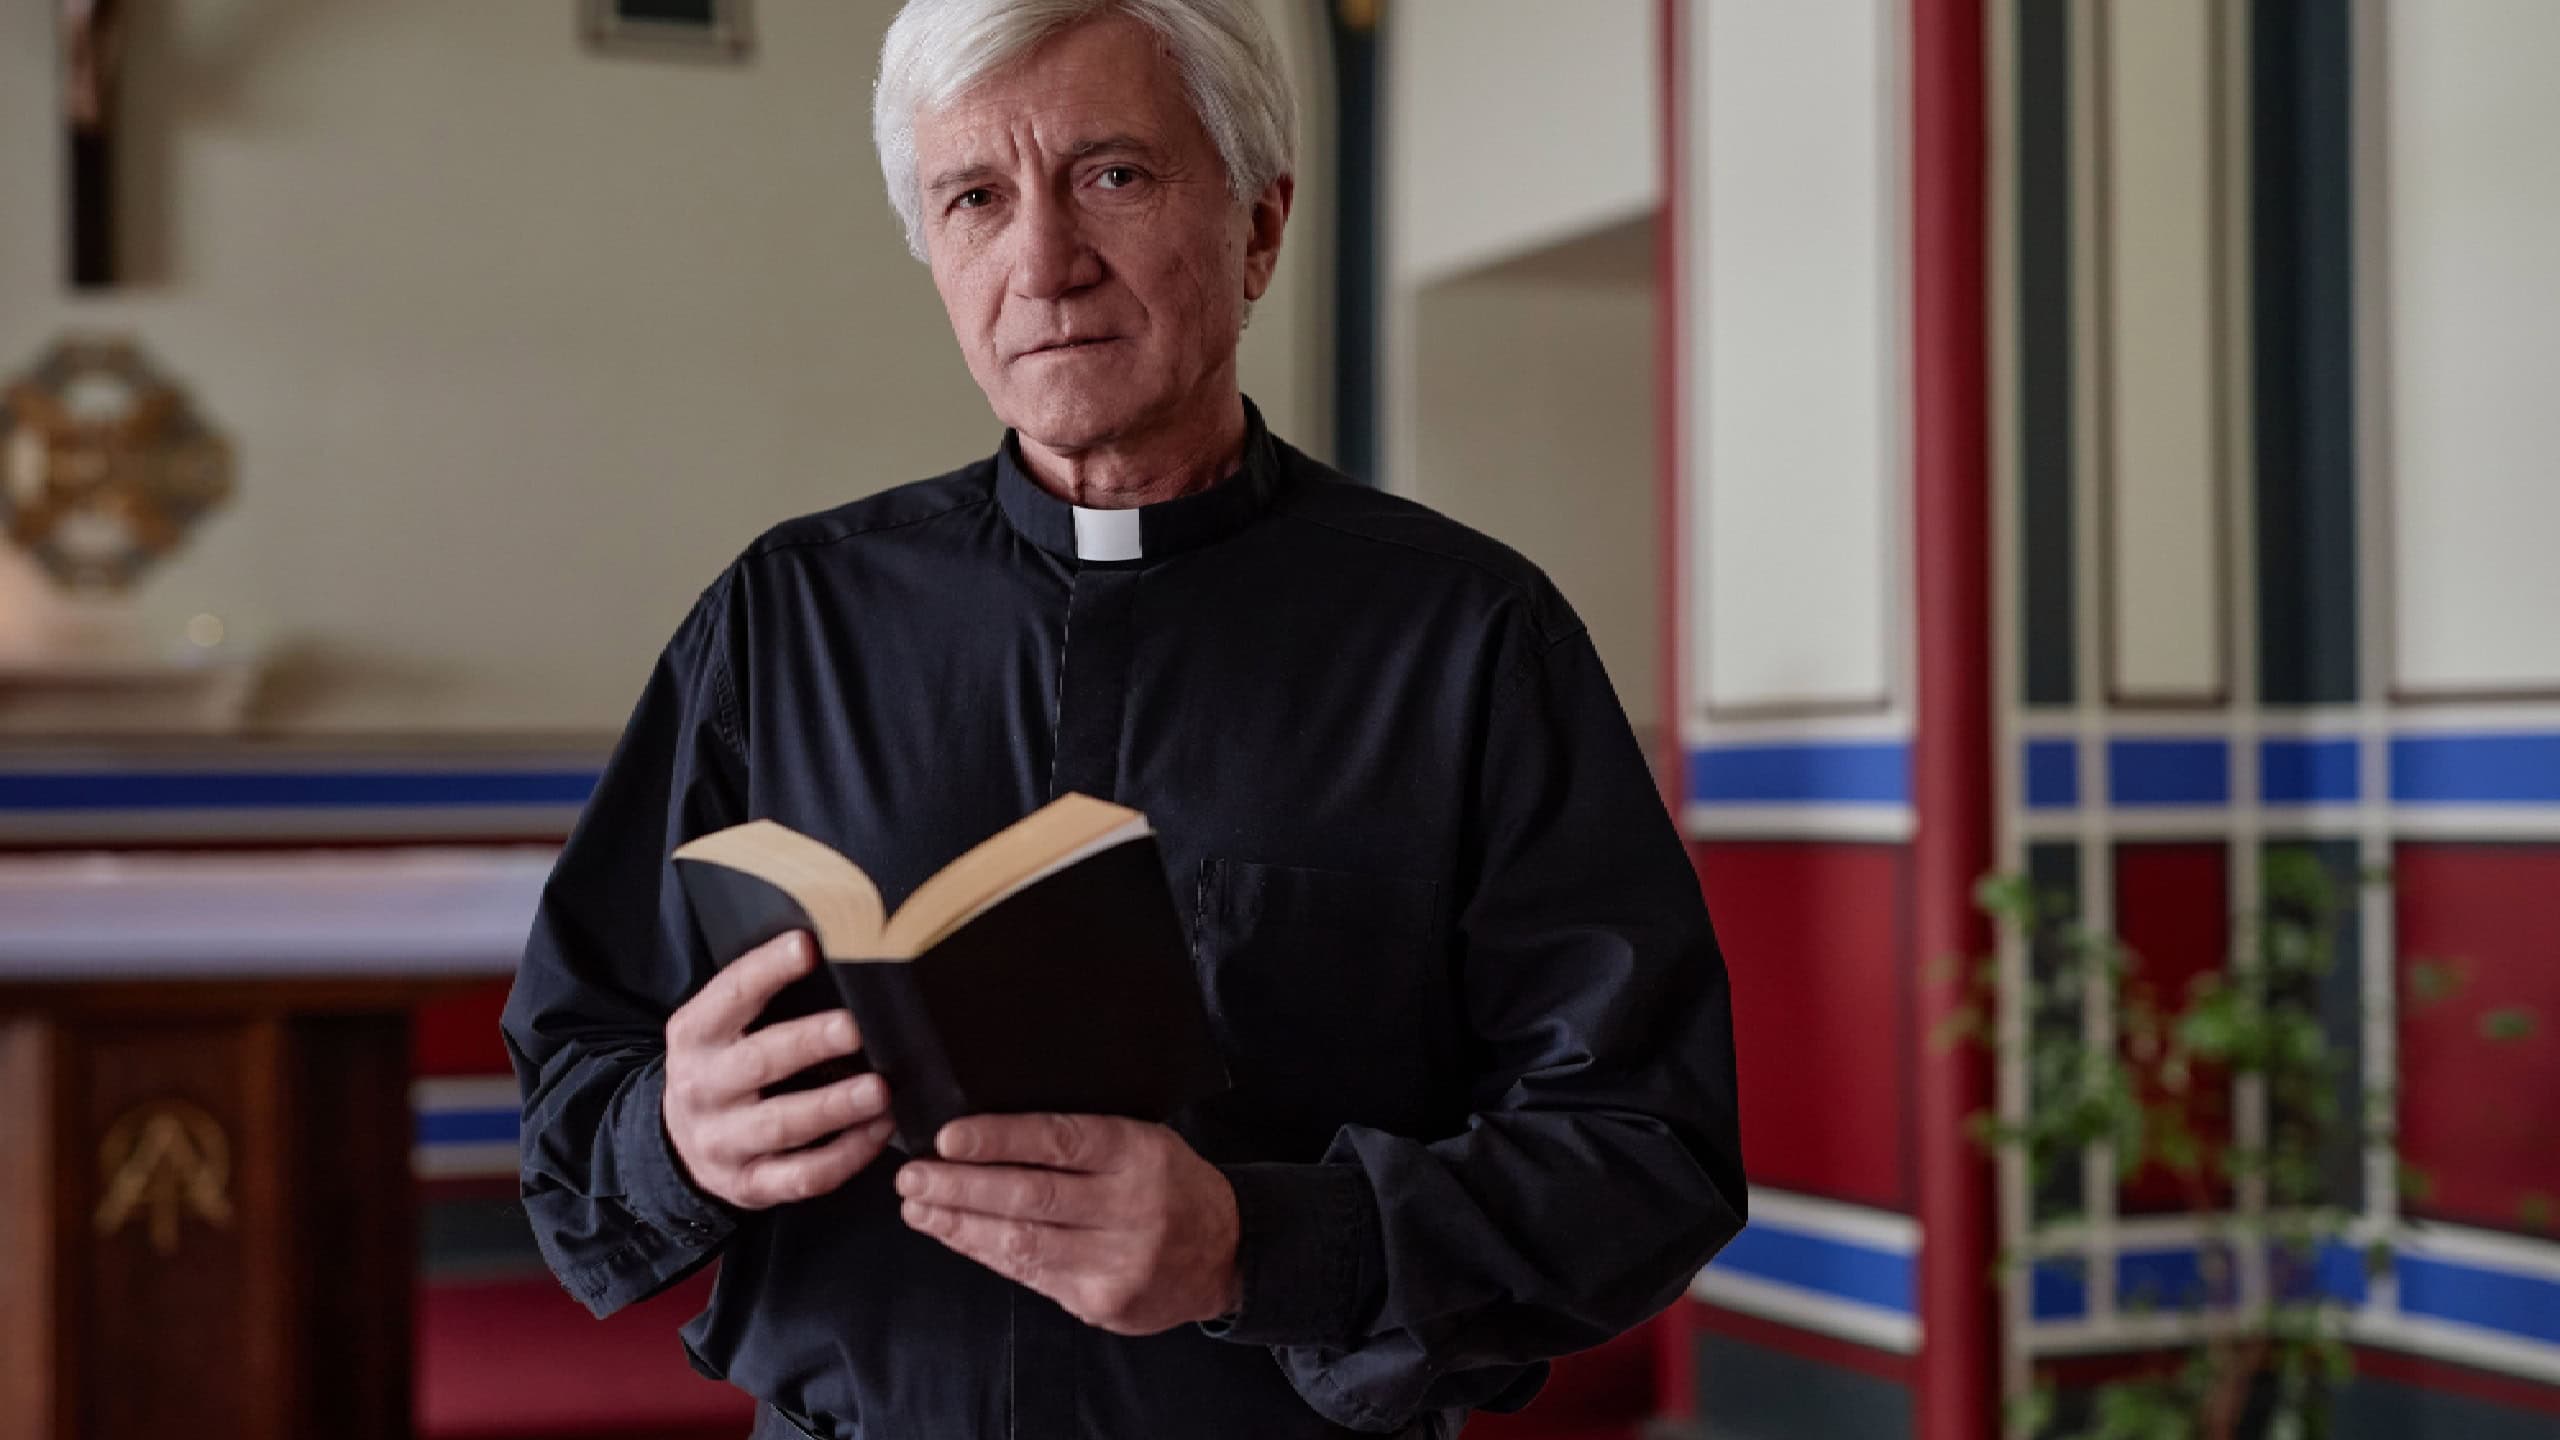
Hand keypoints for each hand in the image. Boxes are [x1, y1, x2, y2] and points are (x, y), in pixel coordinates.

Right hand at [662, 930, 895, 1208]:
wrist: (678, 1142)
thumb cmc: (723, 1068)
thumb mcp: (721, 1029)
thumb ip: (761, 1000)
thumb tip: (840, 956)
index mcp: (695, 1036)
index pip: (730, 995)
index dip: (767, 970)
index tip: (807, 946)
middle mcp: (702, 1089)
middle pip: (758, 1063)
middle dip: (808, 1044)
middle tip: (853, 1028)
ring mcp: (723, 1142)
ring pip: (782, 1125)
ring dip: (834, 1106)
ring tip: (879, 1090)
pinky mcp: (750, 1185)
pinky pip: (802, 1176)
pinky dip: (844, 1156)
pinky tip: (878, 1131)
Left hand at [895, 1114, 1241, 1334]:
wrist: (1225, 1252)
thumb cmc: (1168, 1183)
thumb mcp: (1141, 1139)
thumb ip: (1081, 1137)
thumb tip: (988, 1130)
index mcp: (1138, 1152)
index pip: (1059, 1140)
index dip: (999, 1138)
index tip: (947, 1137)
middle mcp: (1130, 1206)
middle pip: (1030, 1196)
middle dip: (960, 1186)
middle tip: (912, 1175)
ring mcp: (1117, 1260)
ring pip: (1022, 1242)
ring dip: (960, 1224)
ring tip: (919, 1206)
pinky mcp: (1102, 1301)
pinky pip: (1029, 1275)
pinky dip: (984, 1251)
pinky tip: (955, 1234)